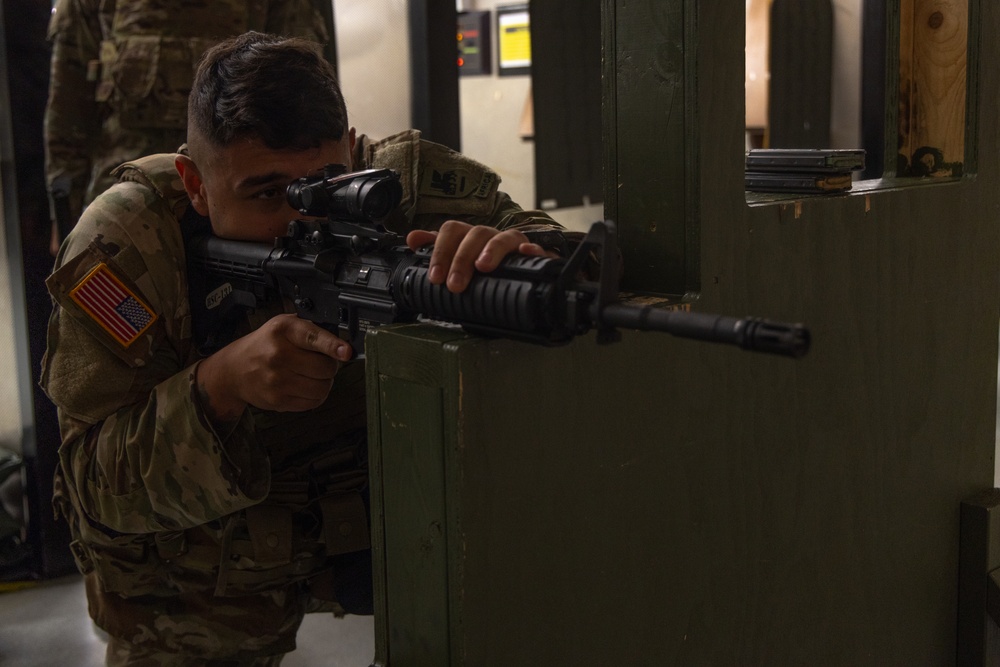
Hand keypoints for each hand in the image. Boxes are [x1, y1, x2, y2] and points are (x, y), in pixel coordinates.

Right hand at [195, 314, 352, 423]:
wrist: (233, 370)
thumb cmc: (265, 345)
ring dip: (325, 382)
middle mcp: (278, 355)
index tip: (346, 352)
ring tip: (312, 375)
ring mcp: (277, 380)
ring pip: (323, 387)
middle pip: (326, 367)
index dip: (333, 346)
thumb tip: (342, 346)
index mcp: (283, 330)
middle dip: (330, 366)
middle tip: (320, 362)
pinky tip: (304, 386)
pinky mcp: (278, 400)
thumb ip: (311, 331)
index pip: (313, 338)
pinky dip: (315, 396)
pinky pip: (313, 402)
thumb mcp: (283, 326)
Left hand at [405, 220, 550, 292]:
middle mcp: (491, 237)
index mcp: (470, 238)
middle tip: (454, 285)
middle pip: (476, 234)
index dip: (441, 251)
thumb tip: (412, 239)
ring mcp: (514, 244)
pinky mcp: (535, 255)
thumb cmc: (485, 270)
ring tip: (483, 267)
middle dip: (462, 259)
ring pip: (503, 237)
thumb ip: (437, 250)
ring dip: (491, 250)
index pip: (452, 231)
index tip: (435, 277)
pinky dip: (532, 248)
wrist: (521, 277)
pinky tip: (526, 252)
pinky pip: (537, 247)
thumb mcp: (458, 262)